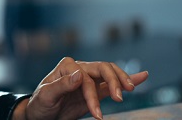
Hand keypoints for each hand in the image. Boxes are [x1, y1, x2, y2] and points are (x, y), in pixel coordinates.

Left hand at [11, 57, 148, 119]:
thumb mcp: (45, 96)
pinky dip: (128, 79)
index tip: (96, 113)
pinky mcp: (95, 90)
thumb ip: (61, 85)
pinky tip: (142, 76)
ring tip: (131, 89)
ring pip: (110, 73)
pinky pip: (112, 84)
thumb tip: (79, 74)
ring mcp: (89, 78)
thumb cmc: (40, 104)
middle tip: (120, 97)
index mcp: (67, 66)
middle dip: (114, 81)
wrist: (40, 115)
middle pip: (103, 68)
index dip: (92, 94)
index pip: (85, 77)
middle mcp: (79, 68)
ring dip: (122, 80)